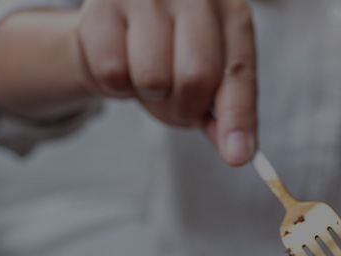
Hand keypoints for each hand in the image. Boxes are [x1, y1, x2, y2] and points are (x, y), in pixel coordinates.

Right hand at [74, 0, 256, 165]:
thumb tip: (237, 152)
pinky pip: (111, 72)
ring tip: (150, 77)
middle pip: (194, 79)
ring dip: (149, 96)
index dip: (238, 118)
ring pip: (151, 79)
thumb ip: (228, 110)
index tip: (236, 156)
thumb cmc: (178, 47)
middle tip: (178, 105)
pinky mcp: (102, 5)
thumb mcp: (214, 72)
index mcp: (231, 12)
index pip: (238, 73)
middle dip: (185, 109)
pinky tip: (123, 62)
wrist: (124, 15)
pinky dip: (117, 85)